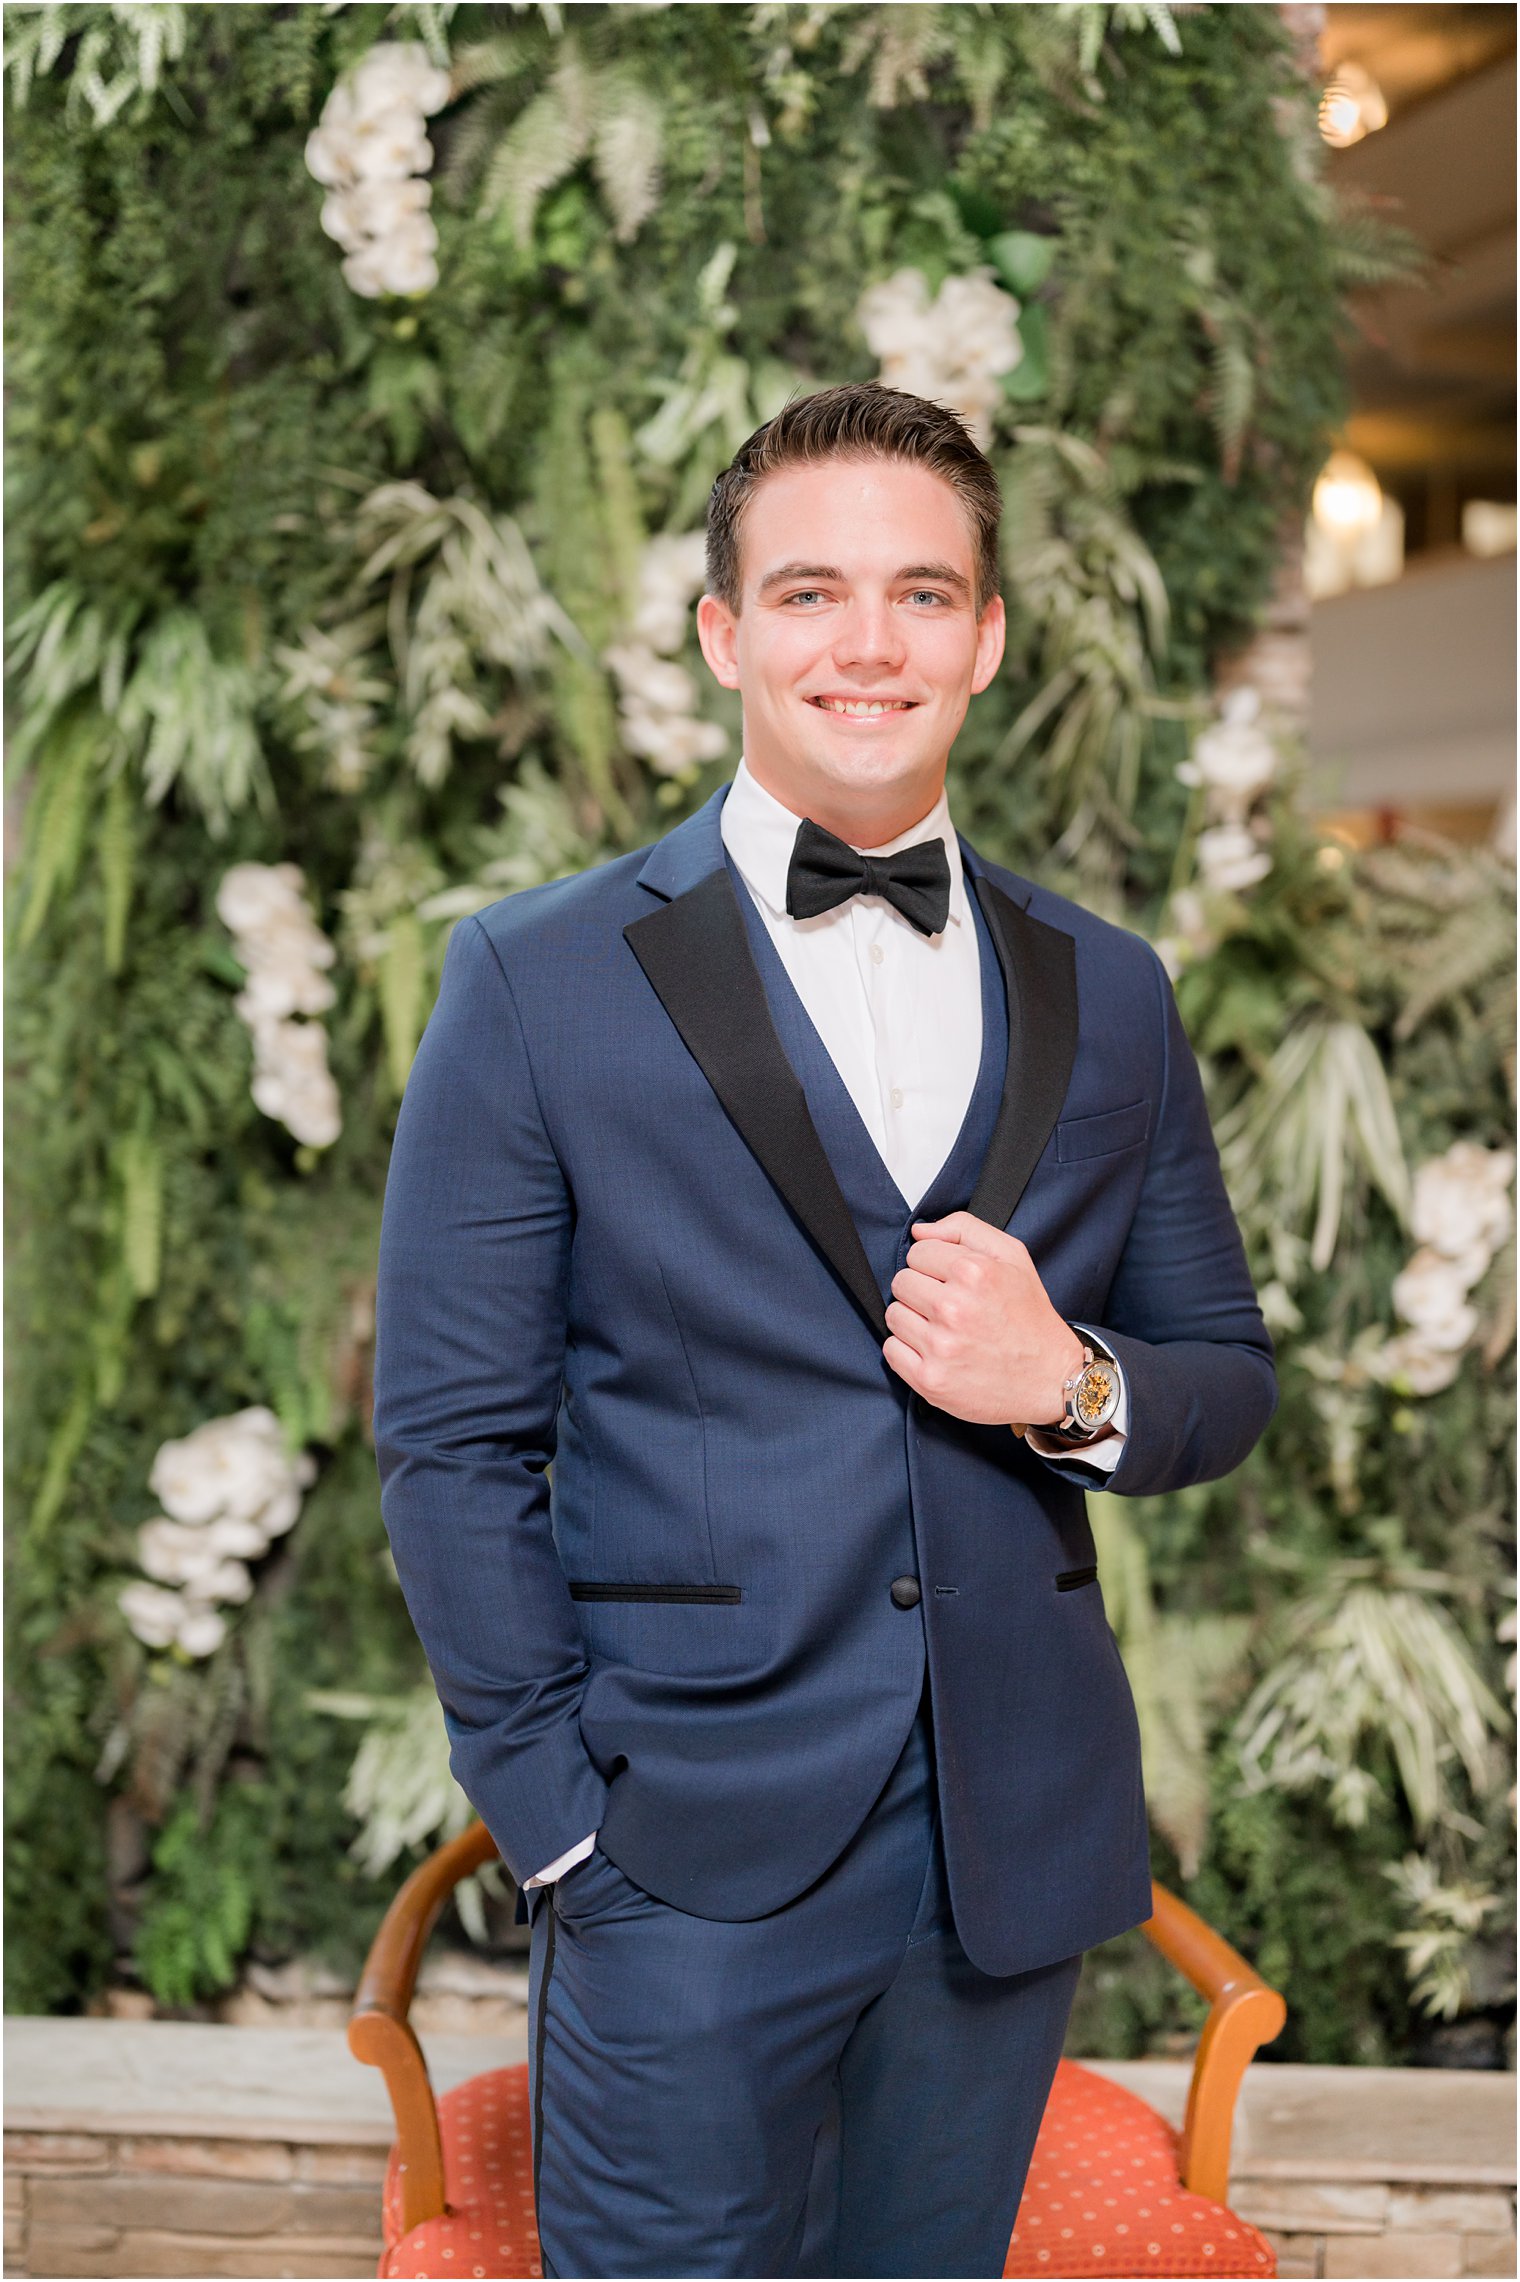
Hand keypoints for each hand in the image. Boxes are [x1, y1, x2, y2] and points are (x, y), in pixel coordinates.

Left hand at [883, 1211, 1086, 1428]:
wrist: (1051, 1379)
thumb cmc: (1030, 1318)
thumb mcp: (1013, 1256)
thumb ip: (964, 1229)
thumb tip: (920, 1231)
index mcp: (973, 1273)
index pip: (917, 1252)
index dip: (933, 1264)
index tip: (951, 1280)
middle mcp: (954, 1308)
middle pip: (901, 1283)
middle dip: (921, 1290)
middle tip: (948, 1306)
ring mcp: (940, 1347)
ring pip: (893, 1316)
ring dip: (913, 1320)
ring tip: (944, 1330)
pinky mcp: (930, 1380)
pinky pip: (891, 1351)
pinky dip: (908, 1351)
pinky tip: (935, 1351)